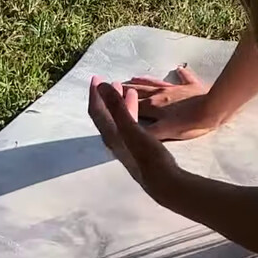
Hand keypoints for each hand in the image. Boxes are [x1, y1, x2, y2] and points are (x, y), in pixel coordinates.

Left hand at [88, 76, 178, 194]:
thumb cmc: (148, 155)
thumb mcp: (132, 129)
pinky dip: (130, 112)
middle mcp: (114, 139)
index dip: (95, 94)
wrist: (162, 180)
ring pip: (118, 119)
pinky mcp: (137, 147)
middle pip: (106, 115)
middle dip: (107, 97)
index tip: (96, 77)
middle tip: (110, 82)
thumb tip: (102, 86)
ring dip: (120, 104)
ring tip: (127, 92)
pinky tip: (139, 111)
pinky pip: (129, 124)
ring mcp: (125, 144)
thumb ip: (117, 107)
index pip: (97, 111)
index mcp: (110, 134)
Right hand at [124, 65, 226, 140]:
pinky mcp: (192, 85)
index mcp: (153, 106)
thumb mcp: (165, 133)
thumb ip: (146, 133)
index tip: (107, 94)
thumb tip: (129, 133)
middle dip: (127, 89)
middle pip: (140, 91)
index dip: (119, 100)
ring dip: (144, 81)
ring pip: (156, 83)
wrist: (213, 109)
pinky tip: (180, 68)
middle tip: (115, 84)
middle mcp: (160, 94)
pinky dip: (182, 73)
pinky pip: (185, 77)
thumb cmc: (189, 124)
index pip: (132, 103)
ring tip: (134, 77)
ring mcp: (176, 88)